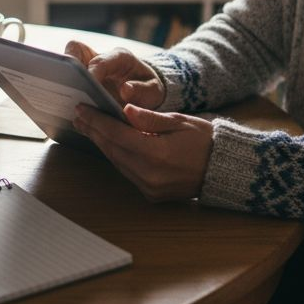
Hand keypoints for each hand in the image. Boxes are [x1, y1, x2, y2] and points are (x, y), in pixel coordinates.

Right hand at [65, 41, 165, 108]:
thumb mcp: (153, 91)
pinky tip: (59, 105)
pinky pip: (65, 79)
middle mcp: (101, 58)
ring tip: (57, 97)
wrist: (145, 91)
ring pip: (66, 63)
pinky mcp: (81, 79)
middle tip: (65, 84)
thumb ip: (143, 90)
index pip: (102, 58)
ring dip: (61, 78)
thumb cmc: (149, 89)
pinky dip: (61, 90)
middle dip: (68, 65)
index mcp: (120, 58)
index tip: (89, 81)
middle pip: (75, 50)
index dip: (94, 69)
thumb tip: (126, 90)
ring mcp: (88, 67)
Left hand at [73, 103, 212, 201]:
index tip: (82, 109)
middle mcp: (149, 174)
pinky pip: (127, 173)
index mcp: (157, 153)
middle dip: (94, 132)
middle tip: (79, 116)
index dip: (97, 121)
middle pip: (112, 149)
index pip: (117, 134)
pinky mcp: (151, 194)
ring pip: (117, 162)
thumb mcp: (180, 122)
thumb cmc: (205, 141)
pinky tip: (110, 144)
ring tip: (89, 128)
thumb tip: (125, 109)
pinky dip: (117, 156)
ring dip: (103, 144)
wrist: (224, 170)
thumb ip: (150, 118)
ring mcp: (150, 187)